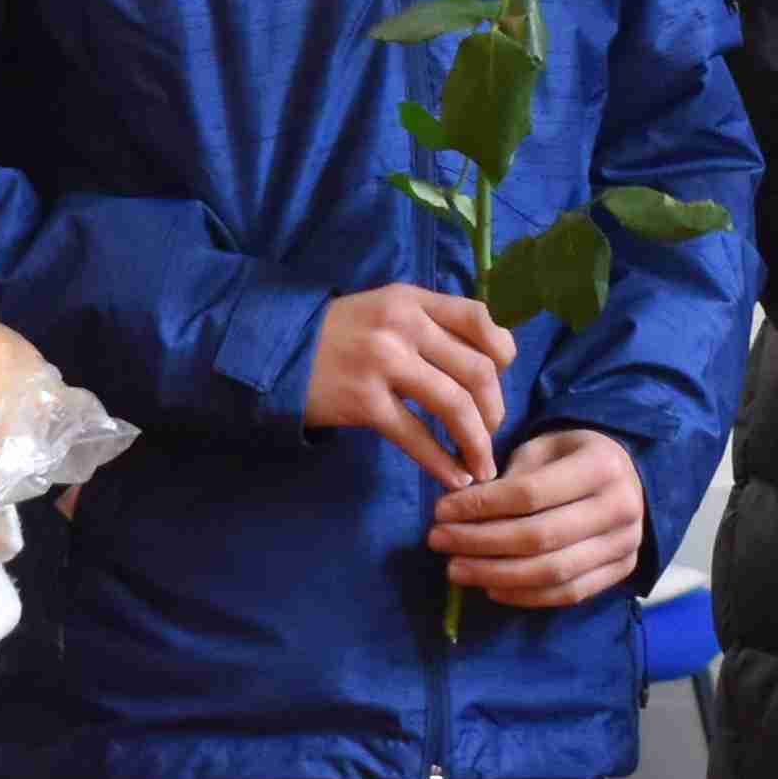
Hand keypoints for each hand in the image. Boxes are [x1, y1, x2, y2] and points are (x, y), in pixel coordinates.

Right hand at [309, 285, 513, 489]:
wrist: (273, 350)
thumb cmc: (338, 335)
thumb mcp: (384, 311)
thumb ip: (429, 326)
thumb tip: (486, 363)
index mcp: (413, 300)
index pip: (480, 317)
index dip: (504, 353)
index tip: (501, 380)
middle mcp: (403, 326)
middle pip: (477, 369)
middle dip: (495, 409)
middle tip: (491, 433)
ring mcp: (384, 363)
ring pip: (455, 405)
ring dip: (477, 442)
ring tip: (482, 466)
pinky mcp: (364, 401)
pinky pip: (417, 437)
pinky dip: (442, 463)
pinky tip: (454, 478)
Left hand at [432, 431, 646, 612]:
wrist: (630, 476)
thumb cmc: (573, 457)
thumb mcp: (543, 448)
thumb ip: (508, 476)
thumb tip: (458, 512)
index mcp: (600, 466)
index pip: (530, 494)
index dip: (481, 506)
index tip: (441, 511)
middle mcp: (620, 507)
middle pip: (538, 537)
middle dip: (480, 543)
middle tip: (439, 541)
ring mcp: (625, 544)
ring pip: (551, 572)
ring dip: (495, 575)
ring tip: (456, 569)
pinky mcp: (621, 571)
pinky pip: (568, 594)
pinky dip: (524, 596)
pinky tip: (490, 588)